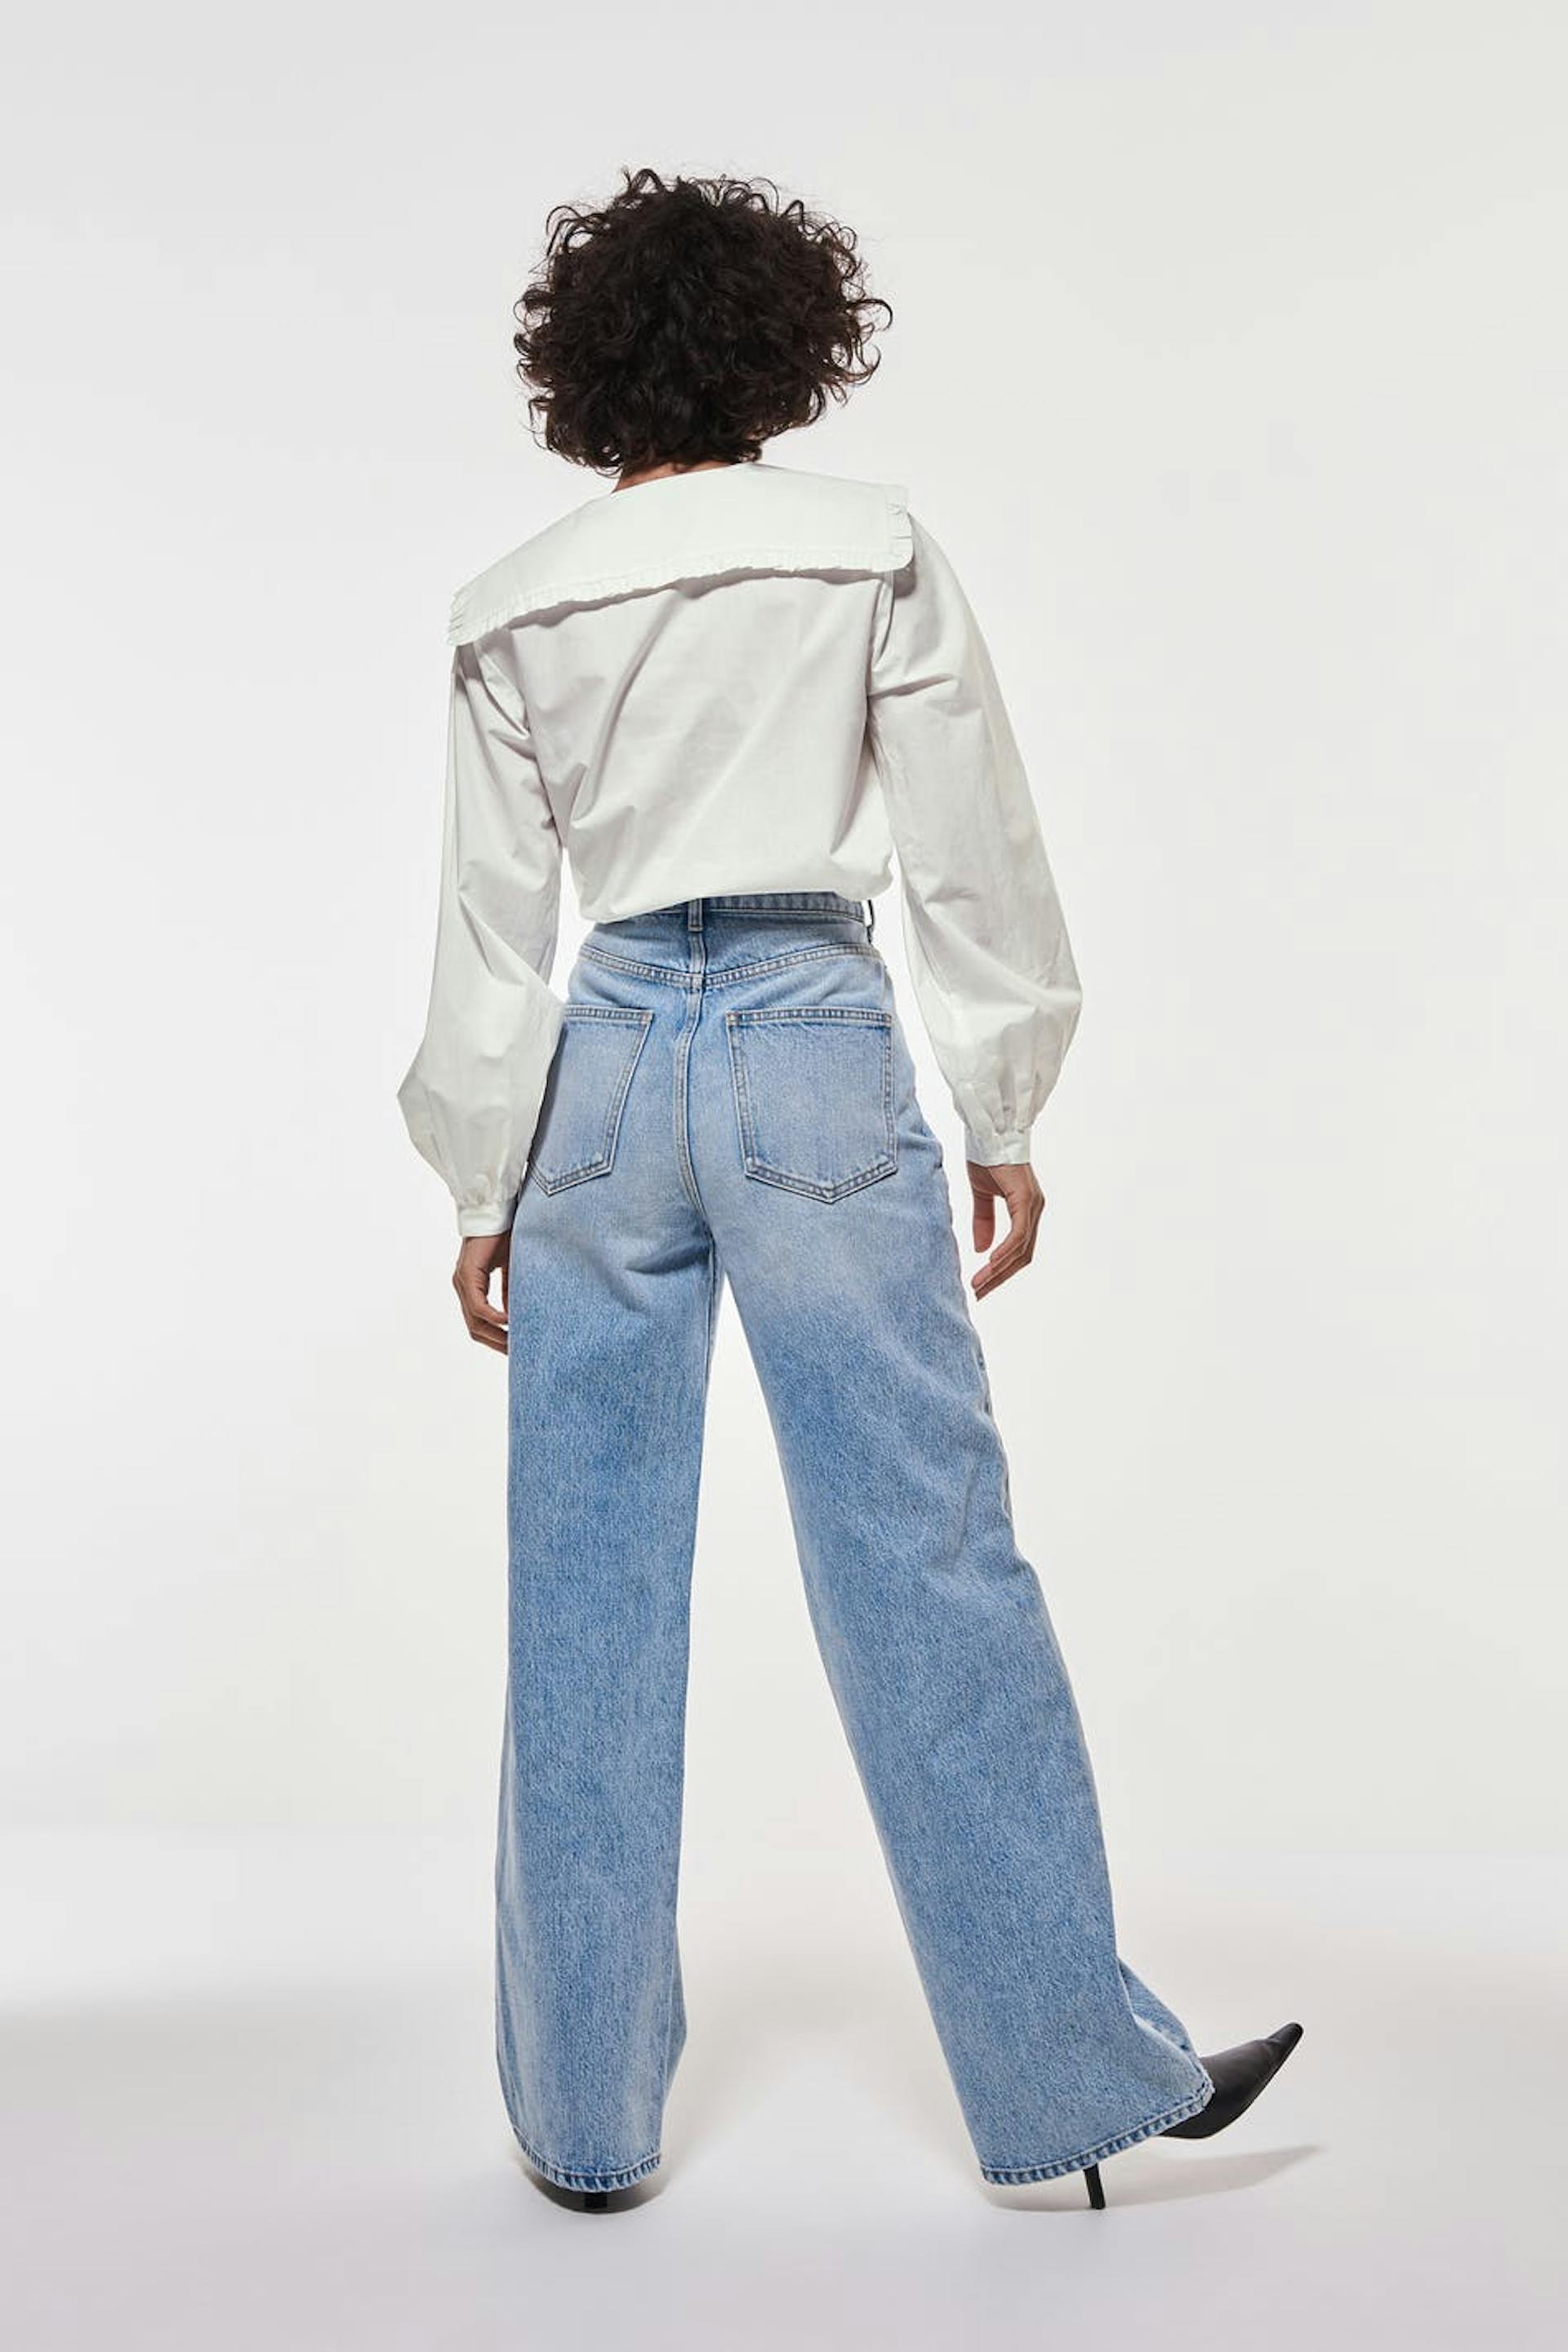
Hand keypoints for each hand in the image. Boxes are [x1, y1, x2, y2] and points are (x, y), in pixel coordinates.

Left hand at [453, 1231, 510, 1353]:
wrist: (497, 1210)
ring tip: (516, 1344)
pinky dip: (495, 1317)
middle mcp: (462, 1287)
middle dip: (496, 1343)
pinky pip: (479, 1306)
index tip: (513, 1349)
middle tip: (517, 1354)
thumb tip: (513, 1316)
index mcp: (470, 1287)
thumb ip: (509, 1292)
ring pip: (475, 1321)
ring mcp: (462, 1282)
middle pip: (475, 1329)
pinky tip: (510, 1322)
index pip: (478, 1323)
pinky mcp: (467, 1274)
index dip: (495, 1339)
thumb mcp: (510, 1269)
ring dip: (496, 1335)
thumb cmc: (504, 1235)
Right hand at [968, 1161, 1044, 1299]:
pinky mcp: (1026, 1200)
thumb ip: (983, 1221)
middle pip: (1022, 1255)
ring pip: (1020, 1249)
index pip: (1018, 1250)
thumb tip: (982, 1250)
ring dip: (999, 1270)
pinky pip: (1018, 1235)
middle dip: (1000, 1277)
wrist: (989, 1131)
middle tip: (979, 1293)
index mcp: (1026, 1209)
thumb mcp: (981, 1194)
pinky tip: (991, 1264)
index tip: (982, 1285)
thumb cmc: (987, 1157)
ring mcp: (1032, 1206)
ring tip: (979, 1284)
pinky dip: (1005, 1252)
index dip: (1001, 1270)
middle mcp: (1034, 1210)